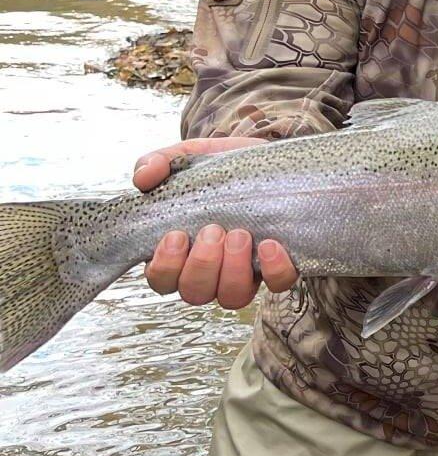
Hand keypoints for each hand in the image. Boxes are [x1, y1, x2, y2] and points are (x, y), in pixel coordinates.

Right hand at [136, 138, 297, 308]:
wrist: (267, 160)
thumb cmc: (218, 168)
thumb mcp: (186, 159)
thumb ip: (158, 163)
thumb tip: (143, 177)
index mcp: (178, 252)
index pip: (161, 280)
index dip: (166, 266)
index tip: (176, 235)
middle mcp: (209, 271)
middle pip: (195, 292)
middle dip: (202, 264)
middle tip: (213, 230)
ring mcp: (244, 272)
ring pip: (232, 296)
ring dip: (233, 270)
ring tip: (240, 234)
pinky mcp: (277, 266)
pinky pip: (278, 284)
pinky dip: (274, 270)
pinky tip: (271, 245)